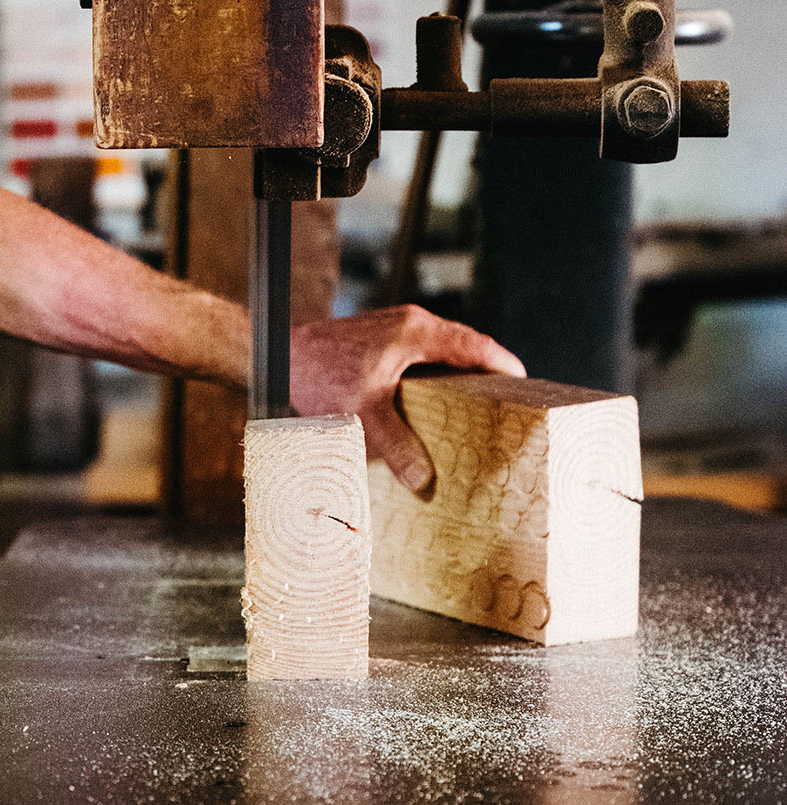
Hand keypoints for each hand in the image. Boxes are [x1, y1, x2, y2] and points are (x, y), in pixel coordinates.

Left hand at [289, 305, 525, 490]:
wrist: (279, 354)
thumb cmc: (318, 374)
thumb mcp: (362, 414)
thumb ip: (396, 447)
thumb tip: (423, 480)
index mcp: (417, 333)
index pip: (477, 346)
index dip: (504, 365)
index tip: (525, 385)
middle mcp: (411, 324)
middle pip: (465, 345)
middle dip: (487, 371)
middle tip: (507, 401)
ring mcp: (396, 328)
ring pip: (443, 348)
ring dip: (461, 371)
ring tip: (477, 403)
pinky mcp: (382, 339)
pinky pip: (423, 354)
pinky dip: (437, 373)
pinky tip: (434, 400)